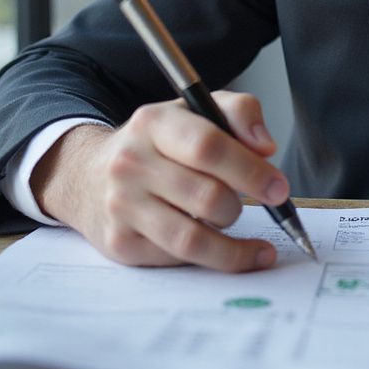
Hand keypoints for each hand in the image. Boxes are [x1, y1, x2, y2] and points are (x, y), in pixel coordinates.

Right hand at [31, 91, 289, 272]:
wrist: (89, 174)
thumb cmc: (160, 142)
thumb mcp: (197, 109)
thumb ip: (241, 113)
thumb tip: (266, 148)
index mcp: (154, 123)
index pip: (208, 146)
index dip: (250, 170)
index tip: (279, 188)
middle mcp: (131, 164)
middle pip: (206, 197)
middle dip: (243, 205)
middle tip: (262, 203)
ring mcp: (121, 207)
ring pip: (193, 239)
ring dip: (231, 242)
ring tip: (243, 231)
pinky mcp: (120, 243)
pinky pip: (178, 259)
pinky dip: (211, 258)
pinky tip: (225, 250)